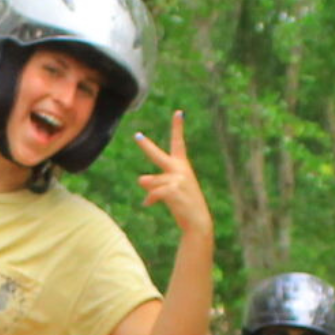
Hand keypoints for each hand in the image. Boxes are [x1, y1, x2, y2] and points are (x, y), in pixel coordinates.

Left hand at [134, 111, 213, 241]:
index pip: (179, 143)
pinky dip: (150, 199)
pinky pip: (153, 193)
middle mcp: (181, 170)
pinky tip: (148, 205)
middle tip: (137, 136)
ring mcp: (178, 179)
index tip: (178, 112)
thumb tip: (140, 180)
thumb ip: (154, 183)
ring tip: (152, 200)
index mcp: (183, 166)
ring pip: (151, 182)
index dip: (178, 127)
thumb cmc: (184, 205)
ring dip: (150, 192)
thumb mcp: (169, 191)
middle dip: (146, 146)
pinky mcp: (174, 190)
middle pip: (158, 156)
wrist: (198, 222)